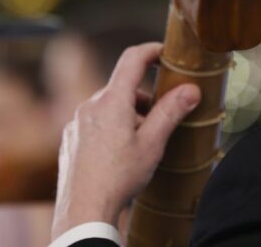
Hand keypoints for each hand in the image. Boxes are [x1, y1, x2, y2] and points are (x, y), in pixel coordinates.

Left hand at [51, 42, 200, 238]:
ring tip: (138, 145)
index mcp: (112, 100)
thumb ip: (170, 112)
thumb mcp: (152, 144)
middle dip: (143, 99)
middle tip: (159, 121)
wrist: (84, 209)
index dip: (151, 51)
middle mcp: (90, 105)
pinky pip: (93, 123)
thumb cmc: (119, 177)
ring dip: (126, 116)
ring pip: (107, 107)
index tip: (165, 53)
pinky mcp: (69, 138)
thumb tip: (191, 89)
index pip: (132, 59)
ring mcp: (76, 121)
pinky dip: (109, 129)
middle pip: (121, 88)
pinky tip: (117, 155)